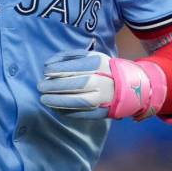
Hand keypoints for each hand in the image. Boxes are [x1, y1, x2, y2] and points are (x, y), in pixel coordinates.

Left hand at [37, 49, 166, 120]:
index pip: (74, 67)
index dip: (57, 70)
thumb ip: (71, 57)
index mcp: (99, 64)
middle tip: (40, 87)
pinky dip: (66, 111)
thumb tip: (49, 63)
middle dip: (55, 86)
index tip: (45, 72)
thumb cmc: (104, 69)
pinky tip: (56, 108)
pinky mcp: (102, 112)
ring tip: (44, 99)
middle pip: (75, 84)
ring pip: (78, 101)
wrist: (131, 86)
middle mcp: (103, 81)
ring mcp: (103, 98)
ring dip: (58, 101)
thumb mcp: (92, 57)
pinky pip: (82, 113)